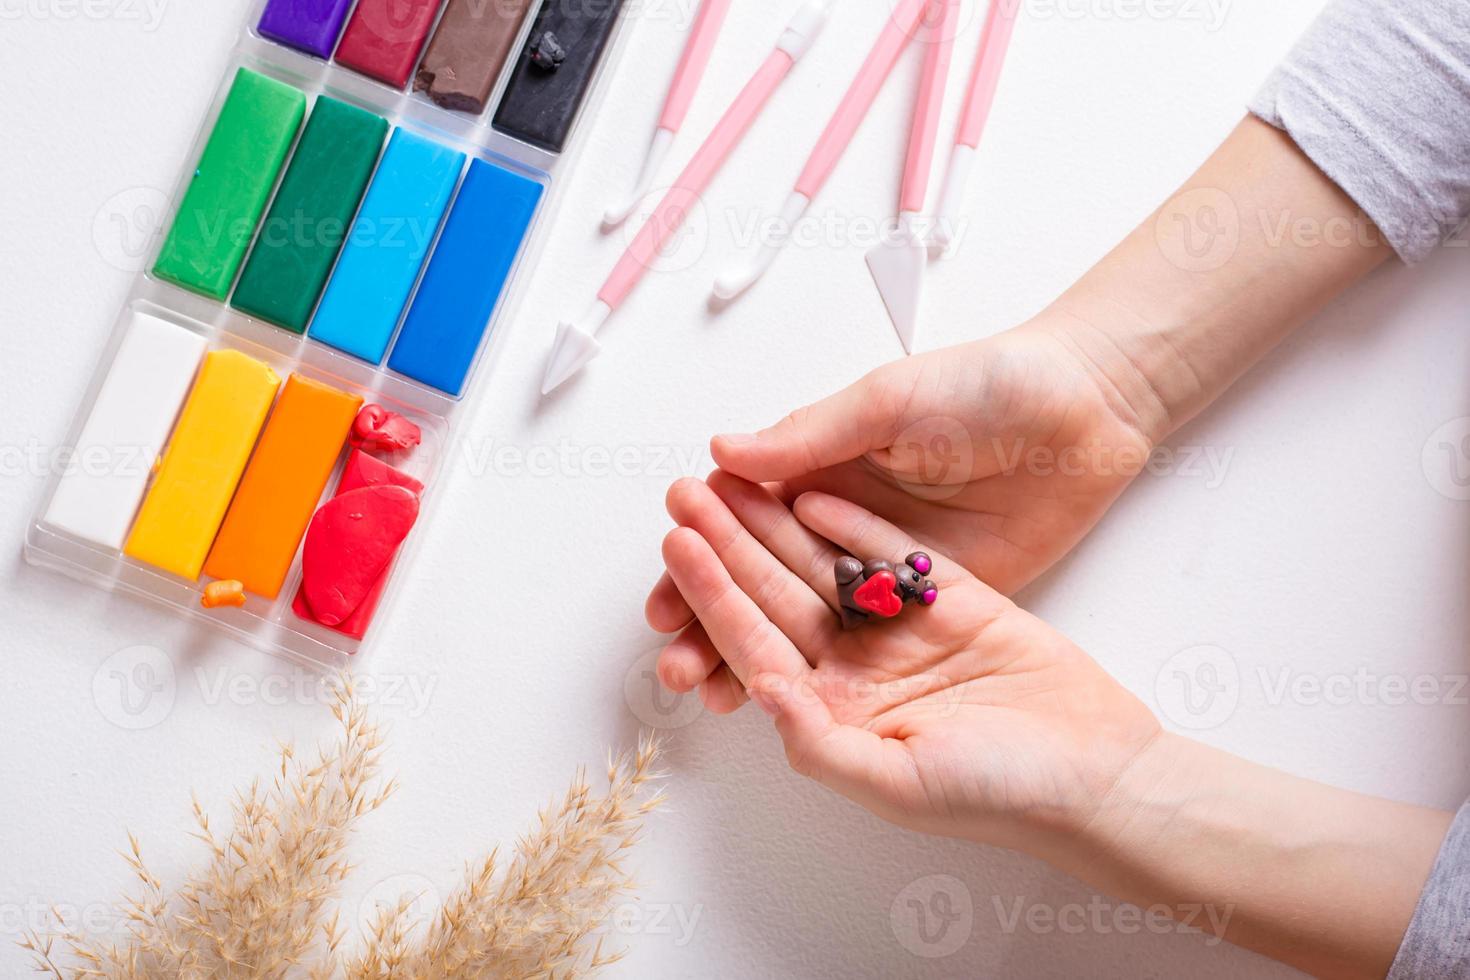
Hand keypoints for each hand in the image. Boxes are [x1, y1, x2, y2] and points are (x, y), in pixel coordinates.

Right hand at [649, 315, 1166, 707]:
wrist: (1085, 414)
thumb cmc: (985, 385)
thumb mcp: (890, 401)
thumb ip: (811, 436)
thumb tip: (723, 451)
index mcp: (818, 467)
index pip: (737, 521)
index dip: (698, 560)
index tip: (666, 594)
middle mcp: (836, 524)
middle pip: (757, 582)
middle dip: (709, 621)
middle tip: (676, 662)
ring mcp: (879, 570)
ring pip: (798, 623)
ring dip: (748, 656)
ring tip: (708, 692)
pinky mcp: (926, 604)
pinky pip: (862, 643)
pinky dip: (819, 673)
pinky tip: (776, 701)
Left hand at [653, 473, 1160, 845]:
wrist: (1097, 770)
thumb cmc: (997, 794)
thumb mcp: (897, 783)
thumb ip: (820, 740)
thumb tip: (761, 689)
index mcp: (831, 711)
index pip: (754, 644)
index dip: (711, 593)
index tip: (676, 543)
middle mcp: (854, 666)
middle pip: (775, 593)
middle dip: (728, 542)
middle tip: (684, 490)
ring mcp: (899, 627)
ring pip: (822, 565)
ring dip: (777, 522)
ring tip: (734, 475)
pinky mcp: (949, 596)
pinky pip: (889, 552)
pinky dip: (851, 521)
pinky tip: (810, 487)